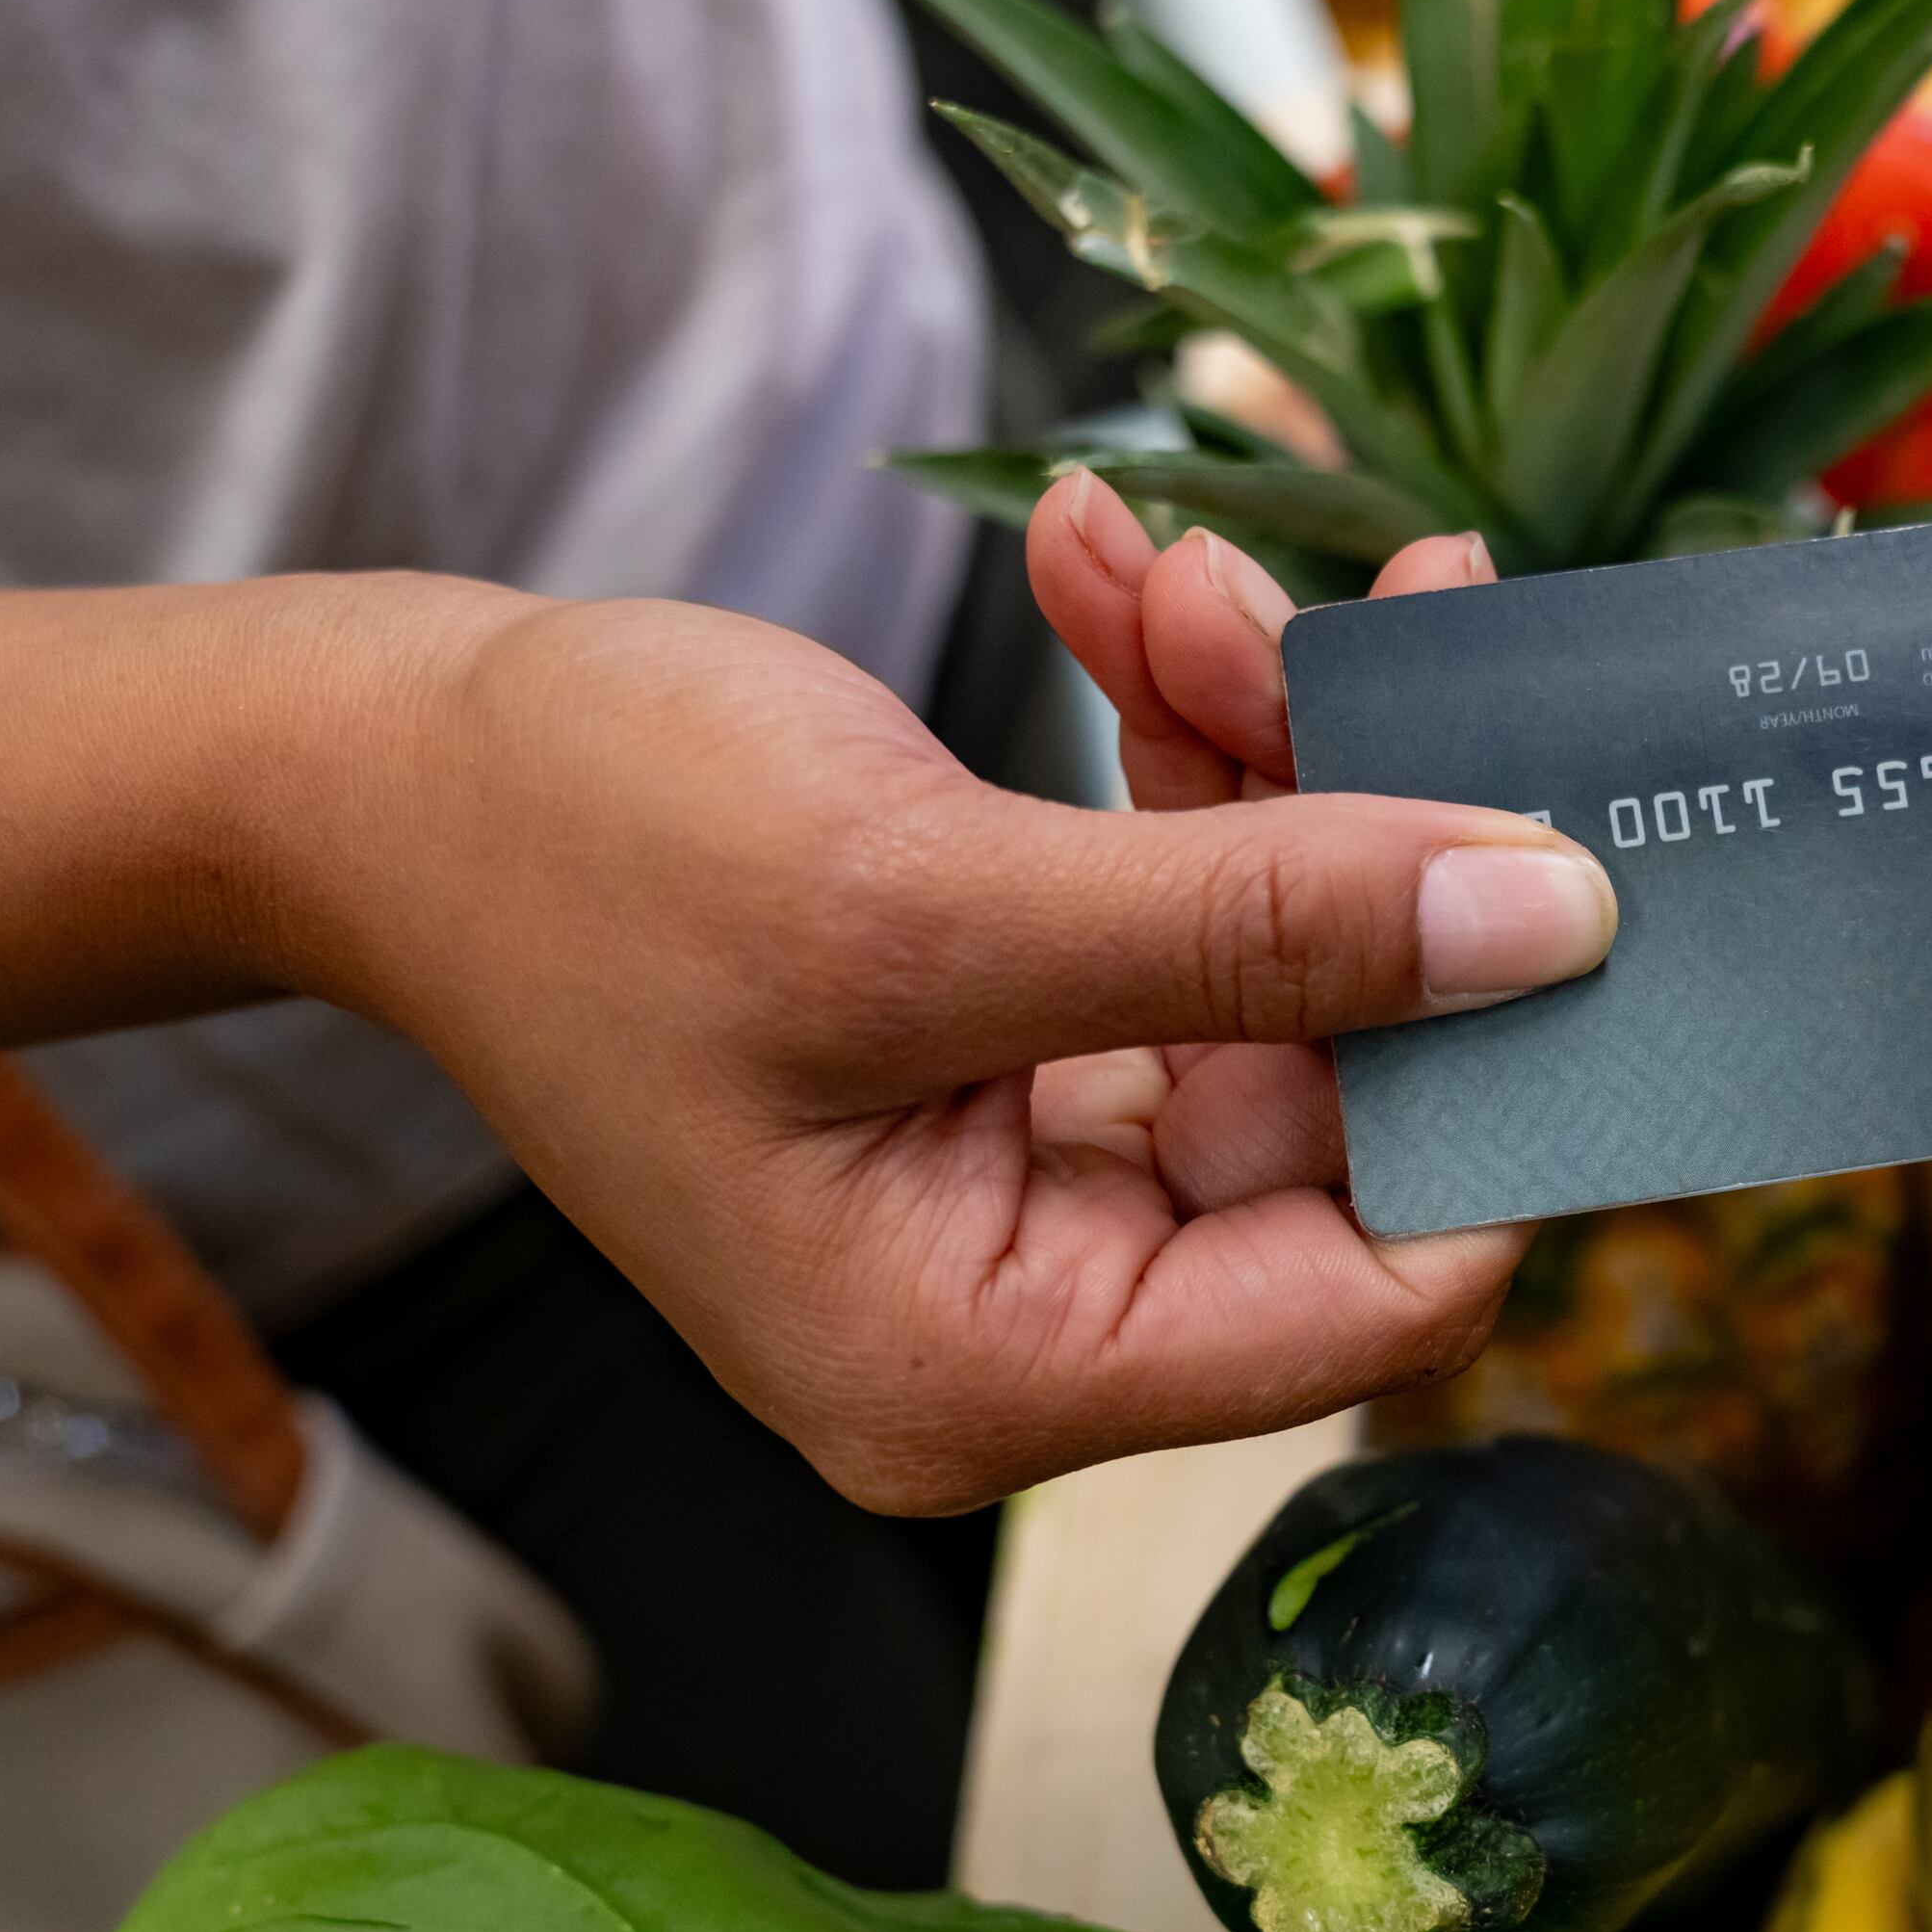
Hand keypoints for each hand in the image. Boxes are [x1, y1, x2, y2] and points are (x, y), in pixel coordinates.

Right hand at [280, 497, 1609, 1513]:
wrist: (366, 762)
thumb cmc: (570, 850)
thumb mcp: (930, 893)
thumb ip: (1263, 922)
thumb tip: (1556, 920)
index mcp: (990, 1368)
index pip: (1376, 1286)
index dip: (1497, 1078)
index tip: (1566, 847)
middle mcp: (1028, 1312)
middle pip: (1343, 1103)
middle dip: (1362, 837)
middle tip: (1369, 601)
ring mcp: (1021, 1178)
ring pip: (1276, 969)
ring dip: (1261, 746)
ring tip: (1177, 563)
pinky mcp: (1010, 1049)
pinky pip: (1174, 908)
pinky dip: (1168, 742)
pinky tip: (1108, 570)